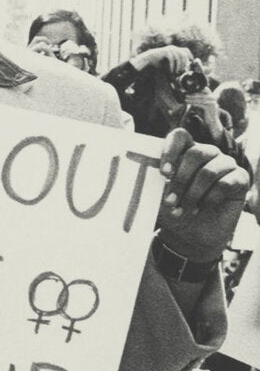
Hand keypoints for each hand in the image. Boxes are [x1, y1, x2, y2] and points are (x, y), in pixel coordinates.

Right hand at [132, 44, 195, 76]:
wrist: (148, 60)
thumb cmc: (159, 62)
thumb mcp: (170, 63)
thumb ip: (177, 64)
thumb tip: (185, 69)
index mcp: (175, 49)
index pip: (185, 50)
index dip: (190, 56)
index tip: (191, 63)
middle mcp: (173, 48)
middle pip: (183, 54)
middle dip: (184, 64)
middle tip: (182, 71)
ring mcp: (169, 49)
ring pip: (178, 57)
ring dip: (178, 66)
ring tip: (176, 72)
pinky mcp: (165, 52)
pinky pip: (172, 59)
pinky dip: (172, 66)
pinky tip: (170, 71)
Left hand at [157, 128, 250, 259]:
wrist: (190, 234)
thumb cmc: (171, 208)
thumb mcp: (155, 193)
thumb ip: (149, 177)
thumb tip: (129, 158)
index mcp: (184, 151)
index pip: (180, 136)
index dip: (171, 151)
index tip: (163, 173)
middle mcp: (207, 153)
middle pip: (196, 153)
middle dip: (180, 180)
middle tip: (170, 201)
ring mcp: (225, 164)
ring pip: (209, 171)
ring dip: (192, 194)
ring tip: (182, 210)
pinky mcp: (240, 178)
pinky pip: (225, 184)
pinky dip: (209, 200)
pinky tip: (200, 209)